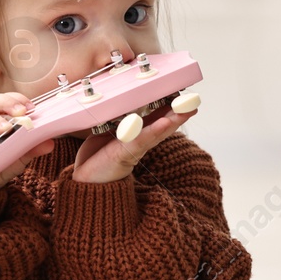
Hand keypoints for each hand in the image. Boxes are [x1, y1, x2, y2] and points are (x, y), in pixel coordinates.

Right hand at [0, 92, 56, 188]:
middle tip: (20, 113)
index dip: (18, 100)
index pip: (8, 100)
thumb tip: (49, 143)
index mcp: (1, 117)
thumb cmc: (1, 165)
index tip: (31, 108)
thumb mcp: (20, 158)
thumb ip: (32, 149)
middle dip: (6, 103)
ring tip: (5, 130)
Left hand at [70, 103, 196, 183]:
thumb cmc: (97, 158)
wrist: (86, 181)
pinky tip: (164, 124)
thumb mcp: (108, 133)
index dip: (171, 109)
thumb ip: (118, 121)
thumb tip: (125, 104)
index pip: (157, 119)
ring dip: (172, 121)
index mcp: (136, 135)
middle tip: (194, 102)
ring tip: (185, 111)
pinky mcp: (123, 154)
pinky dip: (152, 132)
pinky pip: (140, 141)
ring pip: (156, 132)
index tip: (185, 98)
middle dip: (179, 114)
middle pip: (163, 126)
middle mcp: (139, 142)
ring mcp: (133, 148)